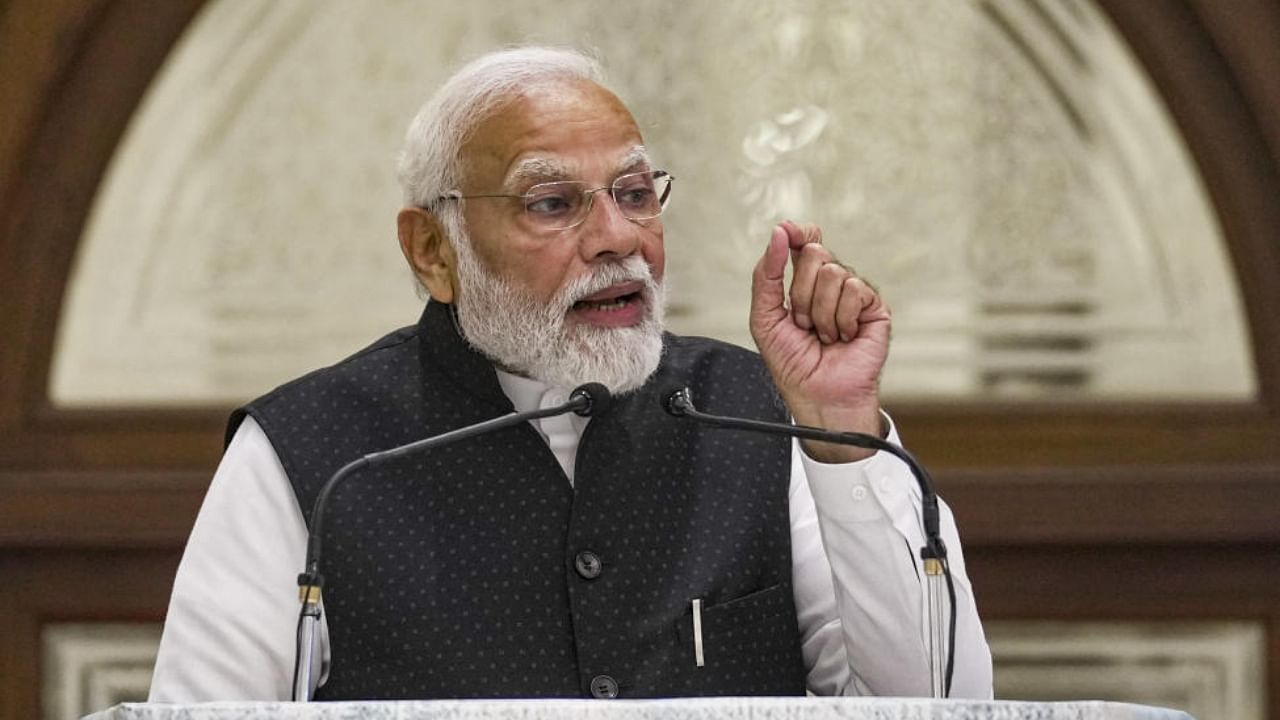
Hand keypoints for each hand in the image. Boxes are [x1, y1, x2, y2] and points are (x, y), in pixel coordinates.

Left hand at [749, 221, 891, 462]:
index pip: (805, 241)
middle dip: (801, 291)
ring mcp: (853, 294)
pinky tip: (844, 336)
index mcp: (804, 282)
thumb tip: (779, 233)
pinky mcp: (874, 308)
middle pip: (816, 252)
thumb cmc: (792, 363)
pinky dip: (841, 317)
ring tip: (823, 335)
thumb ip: (767, 275)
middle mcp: (830, 284)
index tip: (788, 231)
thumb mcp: (764, 317)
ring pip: (834, 273)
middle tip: (803, 322)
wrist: (818, 395)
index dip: (797, 232)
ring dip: (820, 312)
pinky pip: (854, 290)